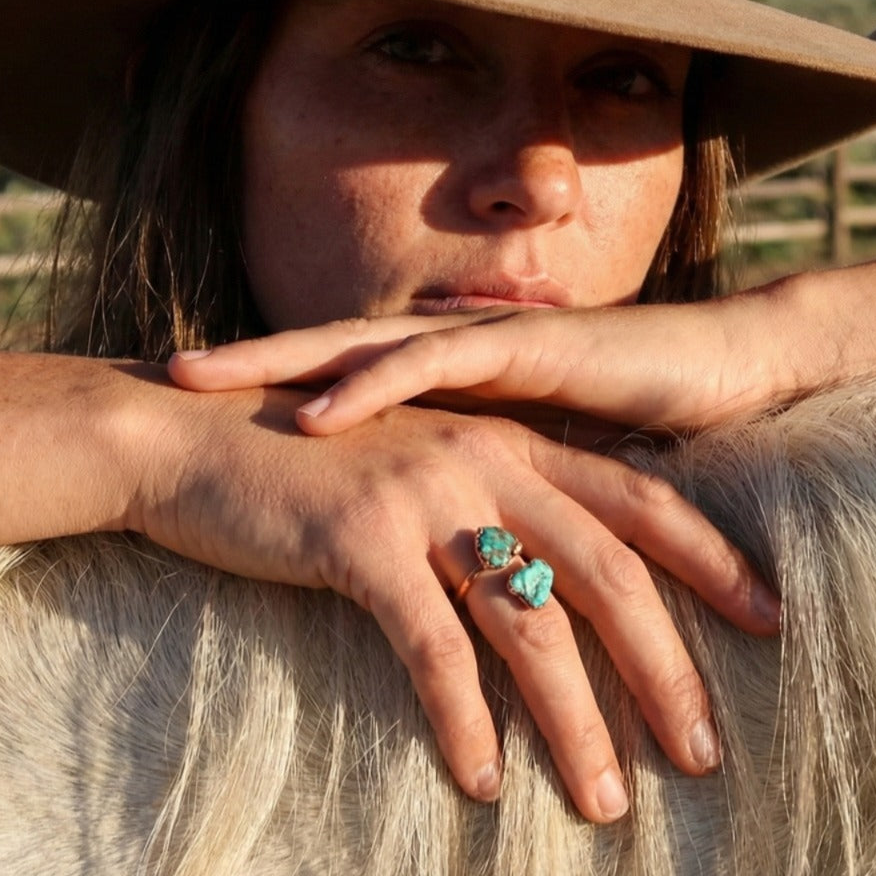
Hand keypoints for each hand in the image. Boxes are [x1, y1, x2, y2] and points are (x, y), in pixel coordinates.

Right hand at [128, 370, 779, 822]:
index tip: (769, 624)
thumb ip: (480, 498)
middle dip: (665, 671)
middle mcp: (480, 459)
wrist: (187, 432)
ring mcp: (422, 494)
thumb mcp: (409, 462)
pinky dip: (462, 722)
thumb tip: (540, 574)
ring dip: (575, 723)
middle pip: (607, 574)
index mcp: (504, 441)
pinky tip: (479, 779)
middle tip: (704, 756)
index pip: (638, 502)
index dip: (712, 562)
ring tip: (604, 800)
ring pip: (531, 623)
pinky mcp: (361, 538)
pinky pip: (433, 649)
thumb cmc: (299, 459)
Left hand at [167, 296, 791, 436]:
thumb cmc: (620, 423)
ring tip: (193, 381)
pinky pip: (429, 369)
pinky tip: (311, 414)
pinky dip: (366, 391)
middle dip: (236, 364)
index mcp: (437, 376)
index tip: (177, 403)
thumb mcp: (515, 464)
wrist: (720, 373)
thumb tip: (401, 534)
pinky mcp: (522, 352)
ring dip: (268, 366)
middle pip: (317, 352)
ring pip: (351, 347)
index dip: (255, 384)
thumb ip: (457, 484)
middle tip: (154, 376)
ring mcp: (478, 341)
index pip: (329, 373)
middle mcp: (445, 349)